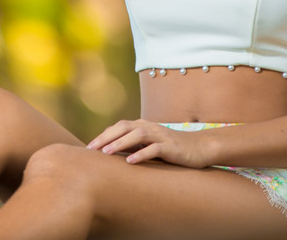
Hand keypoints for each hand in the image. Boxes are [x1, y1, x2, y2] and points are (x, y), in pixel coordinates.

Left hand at [86, 119, 213, 167]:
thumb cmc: (170, 150)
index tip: (88, 148)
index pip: (118, 127)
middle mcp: (149, 127)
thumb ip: (132, 147)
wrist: (198, 149)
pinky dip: (141, 154)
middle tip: (91, 149)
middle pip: (124, 127)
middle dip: (106, 137)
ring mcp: (160, 136)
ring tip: (106, 152)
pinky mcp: (170, 147)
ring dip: (120, 143)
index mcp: (142, 126)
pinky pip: (154, 149)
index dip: (102, 136)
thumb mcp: (149, 146)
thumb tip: (110, 156)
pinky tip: (130, 161)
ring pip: (137, 135)